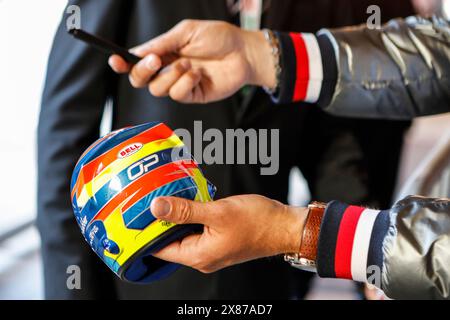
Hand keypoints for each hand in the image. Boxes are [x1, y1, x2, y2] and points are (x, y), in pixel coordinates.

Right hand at [108, 20, 275, 103]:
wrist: (243, 52)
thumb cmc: (218, 38)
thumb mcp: (186, 32)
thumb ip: (162, 43)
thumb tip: (138, 51)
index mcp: (163, 53)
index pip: (136, 61)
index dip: (122, 63)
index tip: (115, 61)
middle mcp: (167, 70)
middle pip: (140, 80)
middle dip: (143, 71)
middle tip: (157, 60)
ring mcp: (179, 84)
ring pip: (157, 89)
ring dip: (171, 75)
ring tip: (189, 64)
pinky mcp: (192, 96)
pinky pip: (177, 95)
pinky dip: (185, 83)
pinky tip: (197, 74)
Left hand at [150, 195, 306, 272]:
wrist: (284, 226)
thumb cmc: (257, 222)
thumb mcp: (216, 212)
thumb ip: (185, 210)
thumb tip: (157, 207)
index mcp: (198, 255)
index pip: (160, 248)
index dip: (147, 232)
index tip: (138, 214)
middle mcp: (202, 257)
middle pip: (171, 241)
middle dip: (161, 221)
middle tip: (152, 199)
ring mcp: (211, 249)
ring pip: (184, 233)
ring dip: (178, 216)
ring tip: (170, 196)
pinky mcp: (219, 240)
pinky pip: (197, 229)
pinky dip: (191, 216)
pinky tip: (190, 200)